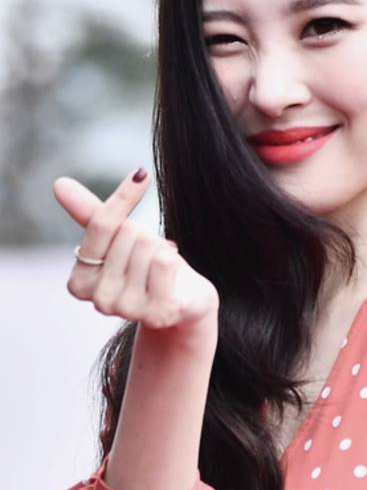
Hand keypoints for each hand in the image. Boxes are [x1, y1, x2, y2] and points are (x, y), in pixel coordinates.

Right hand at [54, 168, 219, 331]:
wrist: (185, 303)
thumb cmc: (147, 267)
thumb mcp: (118, 239)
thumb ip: (91, 215)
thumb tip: (59, 184)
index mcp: (79, 282)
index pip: (100, 224)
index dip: (124, 197)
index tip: (141, 175)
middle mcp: (99, 300)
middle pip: (129, 234)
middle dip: (146, 238)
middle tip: (151, 257)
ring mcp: (128, 310)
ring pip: (148, 247)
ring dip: (162, 250)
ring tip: (162, 270)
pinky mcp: (158, 314)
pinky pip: (165, 263)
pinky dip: (175, 261)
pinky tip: (174, 280)